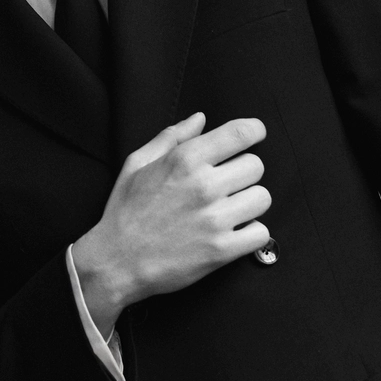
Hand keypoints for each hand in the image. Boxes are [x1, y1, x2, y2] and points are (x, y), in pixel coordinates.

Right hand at [71, 112, 270, 336]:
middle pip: (256, 166)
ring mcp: (215, 219)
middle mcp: (204, 186)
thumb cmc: (126, 210)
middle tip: (228, 182)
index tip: (255, 134)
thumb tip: (200, 119)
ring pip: (262, 198)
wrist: (117, 261)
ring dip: (250, 202)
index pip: (239, 133)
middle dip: (244, 171)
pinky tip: (234, 231)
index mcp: (184, 160)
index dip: (254, 130)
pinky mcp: (222, 250)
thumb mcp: (137, 164)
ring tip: (231, 208)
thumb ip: (171, 138)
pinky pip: (261, 233)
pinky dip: (252, 233)